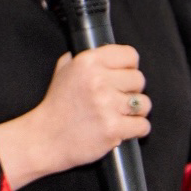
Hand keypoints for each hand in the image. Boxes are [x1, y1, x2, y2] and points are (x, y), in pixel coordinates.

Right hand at [0, 43, 147, 189]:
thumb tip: (104, 53)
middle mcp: (98, 80)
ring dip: (135, 111)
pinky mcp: (113, 128)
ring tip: (119, 115)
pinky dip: (135, 130)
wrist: (46, 138)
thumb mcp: (62, 71)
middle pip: (139, 79)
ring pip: (144, 103)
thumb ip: (81, 58)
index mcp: (87, 62)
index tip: (123, 76)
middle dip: (131, 91)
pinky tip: (121, 129)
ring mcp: (106, 105)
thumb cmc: (56, 107)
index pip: (130, 55)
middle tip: (116, 99)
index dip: (129, 67)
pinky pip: (142, 126)